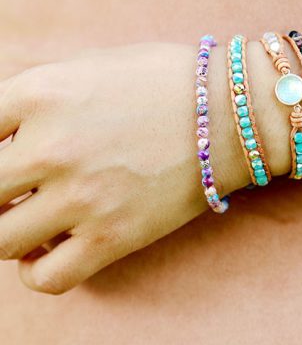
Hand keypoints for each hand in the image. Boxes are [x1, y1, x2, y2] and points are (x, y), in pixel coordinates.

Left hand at [0, 43, 237, 293]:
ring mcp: (82, 196)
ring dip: (9, 229)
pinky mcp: (115, 237)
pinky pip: (45, 278)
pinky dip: (37, 269)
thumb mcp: (90, 66)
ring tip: (32, 217)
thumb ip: (34, 96)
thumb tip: (1, 131)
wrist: (234, 112)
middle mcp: (51, 146)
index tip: (6, 157)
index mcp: (40, 92)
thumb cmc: (167, 82)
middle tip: (15, 189)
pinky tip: (53, 247)